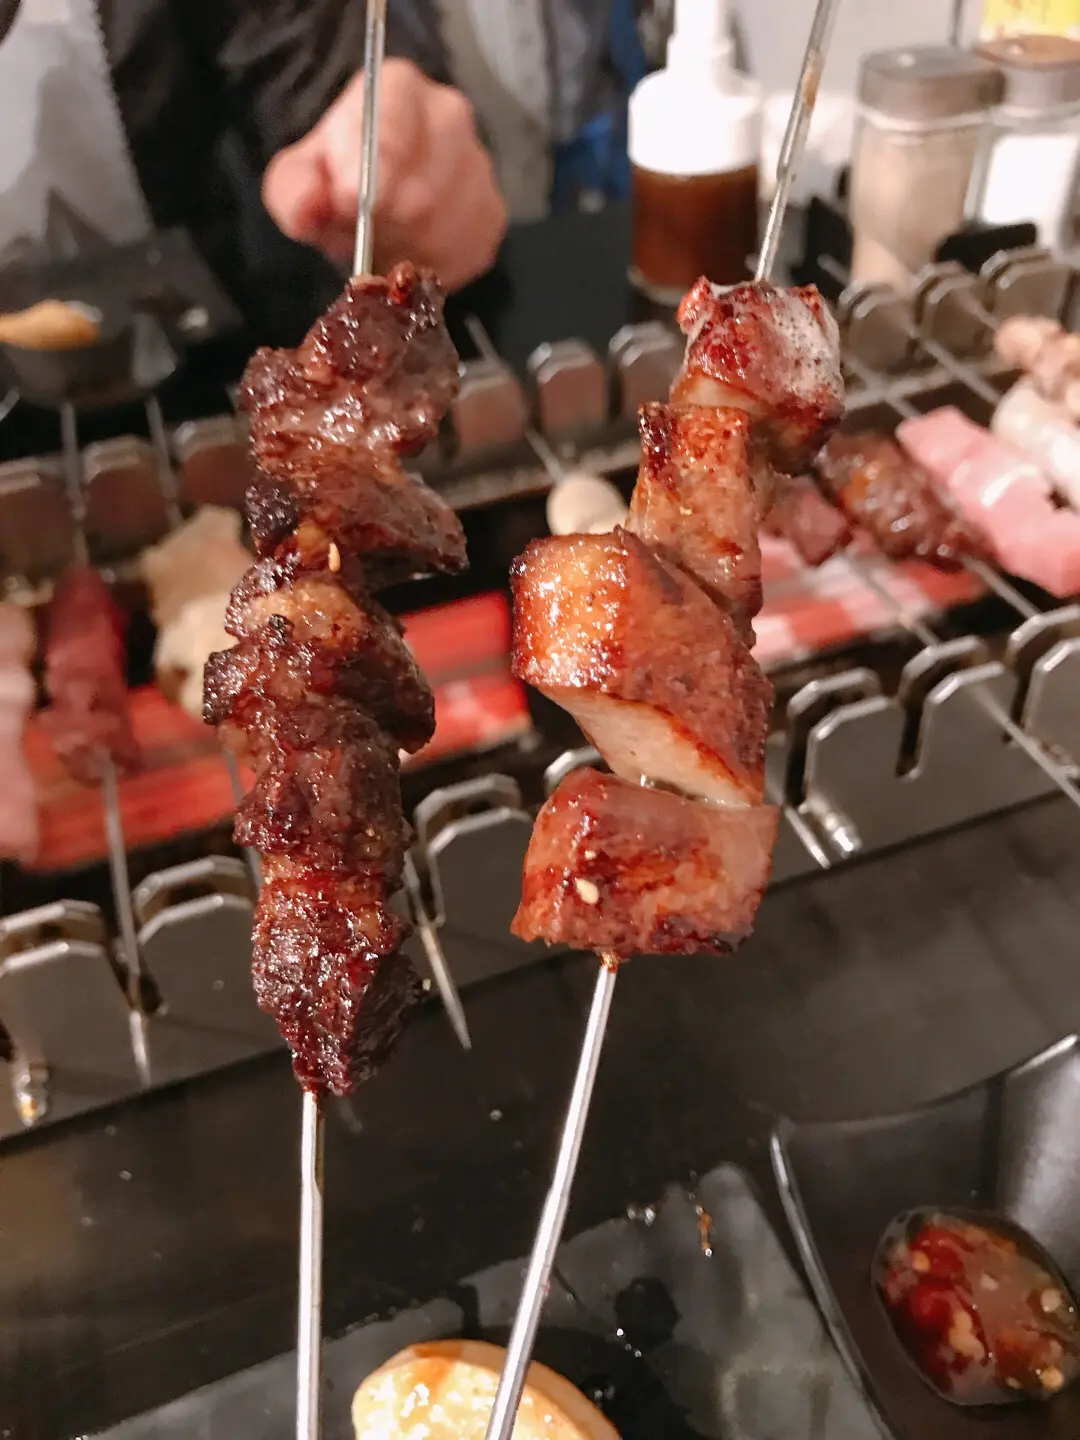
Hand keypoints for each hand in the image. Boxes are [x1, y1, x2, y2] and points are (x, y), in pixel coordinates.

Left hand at [263, 59, 507, 291]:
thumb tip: (310, 209)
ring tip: (383, 245)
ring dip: (407, 251)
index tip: (348, 207)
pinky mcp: (492, 215)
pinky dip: (432, 267)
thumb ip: (295, 191)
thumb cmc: (336, 179)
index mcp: (399, 88)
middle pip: (425, 191)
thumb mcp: (298, 179)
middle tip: (360, 236)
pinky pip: (465, 254)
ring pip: (446, 229)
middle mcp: (450, 116)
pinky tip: (410, 256)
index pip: (393, 133)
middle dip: (385, 226)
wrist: (372, 195)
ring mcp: (479, 167)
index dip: (371, 180)